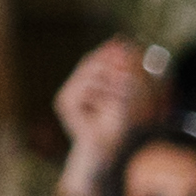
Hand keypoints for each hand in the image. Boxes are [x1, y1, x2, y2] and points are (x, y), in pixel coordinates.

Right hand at [57, 40, 158, 195]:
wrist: (109, 155)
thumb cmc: (121, 130)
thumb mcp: (128, 99)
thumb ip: (125, 77)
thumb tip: (125, 52)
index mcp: (86, 88)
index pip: (93, 61)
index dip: (107, 51)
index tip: (123, 40)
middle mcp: (72, 90)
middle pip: (88, 63)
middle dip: (109, 59)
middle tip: (127, 55)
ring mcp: (66, 97)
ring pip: (88, 75)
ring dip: (111, 79)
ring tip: (131, 87)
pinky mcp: (65, 105)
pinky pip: (84, 88)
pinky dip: (103, 92)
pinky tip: (118, 101)